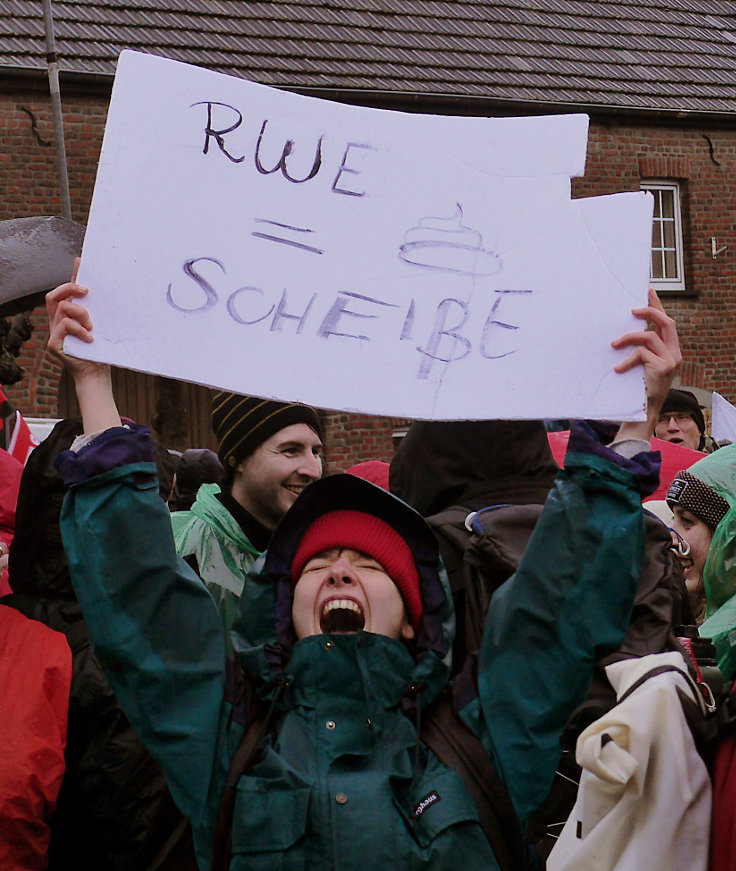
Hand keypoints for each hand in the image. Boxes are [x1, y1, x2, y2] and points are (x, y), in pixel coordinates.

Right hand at [46, 260, 120, 432]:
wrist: (96, 375)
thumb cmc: (101, 351)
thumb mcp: (104, 327)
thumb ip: (102, 312)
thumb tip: (118, 292)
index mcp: (68, 316)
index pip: (66, 291)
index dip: (71, 276)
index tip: (81, 261)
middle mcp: (58, 322)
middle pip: (54, 295)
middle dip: (70, 289)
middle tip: (87, 292)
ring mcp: (54, 333)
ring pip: (62, 309)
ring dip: (80, 313)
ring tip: (92, 325)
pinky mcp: (54, 344)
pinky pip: (64, 327)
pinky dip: (79, 330)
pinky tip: (91, 338)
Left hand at [611, 288, 680, 439]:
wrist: (644, 412)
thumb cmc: (638, 389)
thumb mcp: (642, 366)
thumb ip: (640, 351)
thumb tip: (621, 334)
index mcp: (670, 350)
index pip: (667, 323)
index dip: (658, 306)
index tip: (648, 292)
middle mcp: (674, 353)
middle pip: (667, 322)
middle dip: (650, 311)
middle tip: (632, 310)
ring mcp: (670, 360)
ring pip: (649, 336)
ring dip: (628, 337)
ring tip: (614, 344)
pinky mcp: (662, 368)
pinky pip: (641, 354)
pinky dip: (627, 360)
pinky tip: (618, 369)